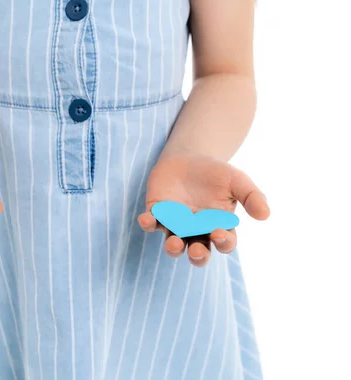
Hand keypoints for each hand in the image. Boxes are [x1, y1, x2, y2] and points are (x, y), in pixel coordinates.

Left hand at [137, 153, 269, 266]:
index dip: (223, 242)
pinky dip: (148, 223)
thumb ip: (252, 196)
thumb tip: (265, 215)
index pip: (224, 243)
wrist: (188, 157)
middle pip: (198, 253)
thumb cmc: (216, 173)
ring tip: (175, 243)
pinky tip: (147, 218)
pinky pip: (151, 223)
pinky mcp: (156, 213)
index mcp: (219, 227)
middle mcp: (196, 232)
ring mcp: (175, 225)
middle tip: (197, 250)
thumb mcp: (237, 180)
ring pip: (173, 244)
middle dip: (198, 256)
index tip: (219, 232)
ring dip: (173, 247)